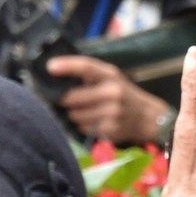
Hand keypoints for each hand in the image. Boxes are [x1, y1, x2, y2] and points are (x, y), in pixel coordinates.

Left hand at [47, 56, 172, 145]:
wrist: (147, 117)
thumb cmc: (122, 93)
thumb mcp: (111, 76)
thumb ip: (88, 72)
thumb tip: (53, 70)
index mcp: (111, 76)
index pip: (86, 67)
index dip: (67, 66)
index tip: (49, 67)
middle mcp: (113, 93)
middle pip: (71, 97)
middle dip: (64, 99)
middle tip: (65, 98)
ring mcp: (112, 113)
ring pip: (74, 115)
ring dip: (73, 113)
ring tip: (83, 110)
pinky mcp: (110, 130)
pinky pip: (83, 128)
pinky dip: (83, 125)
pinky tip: (93, 120)